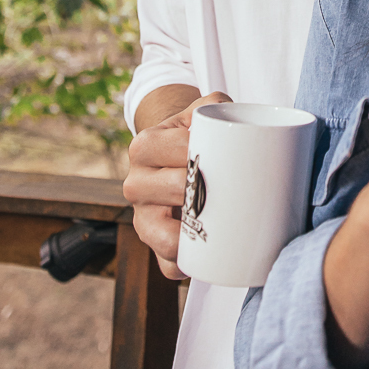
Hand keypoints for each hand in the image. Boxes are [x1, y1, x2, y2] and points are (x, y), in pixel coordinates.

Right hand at [123, 90, 231, 278]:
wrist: (179, 155)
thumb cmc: (198, 132)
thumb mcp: (205, 108)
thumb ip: (218, 104)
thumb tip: (233, 121)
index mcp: (144, 145)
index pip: (174, 149)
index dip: (202, 154)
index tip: (224, 155)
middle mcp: (135, 183)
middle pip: (173, 190)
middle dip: (203, 190)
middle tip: (233, 187)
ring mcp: (142, 217)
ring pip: (162, 234)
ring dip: (193, 232)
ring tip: (220, 223)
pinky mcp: (154, 245)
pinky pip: (167, 265)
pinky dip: (187, 265)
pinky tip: (204, 257)